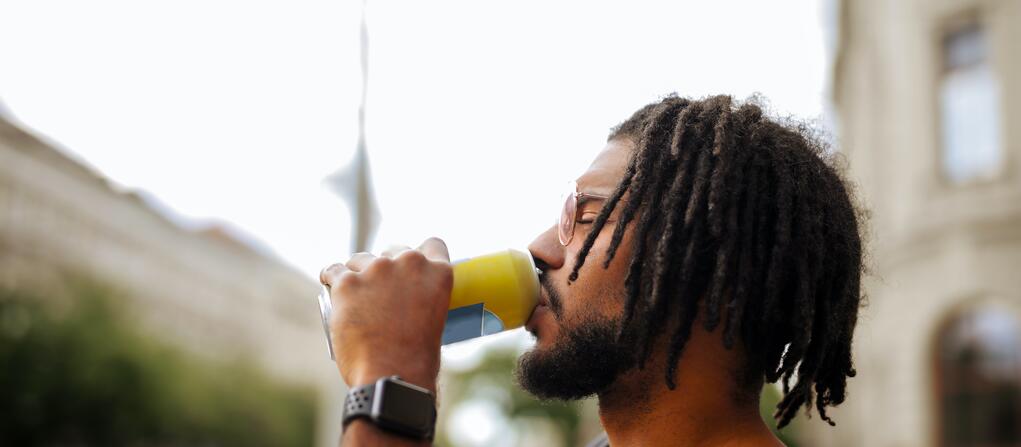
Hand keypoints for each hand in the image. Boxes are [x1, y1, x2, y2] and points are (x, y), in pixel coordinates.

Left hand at [319, 238, 452, 391]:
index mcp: (438, 273)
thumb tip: (406, 303)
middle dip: (387, 265)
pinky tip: (329, 282)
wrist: (391, 375)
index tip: (409, 266)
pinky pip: (333, 270)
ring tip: (354, 295)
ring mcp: (377, 270)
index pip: (432, 245)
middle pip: (394, 249)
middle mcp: (409, 263)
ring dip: (358, 272)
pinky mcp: (347, 283)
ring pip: (361, 259)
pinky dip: (330, 276)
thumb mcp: (435, 321)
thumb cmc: (415, 360)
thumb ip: (424, 300)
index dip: (420, 254)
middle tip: (379, 288)